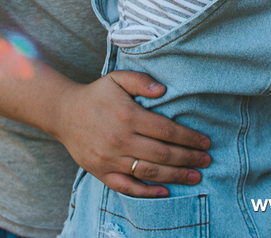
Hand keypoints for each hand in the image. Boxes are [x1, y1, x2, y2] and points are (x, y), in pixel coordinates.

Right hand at [51, 70, 211, 197]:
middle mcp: (119, 140)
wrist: (63, 113)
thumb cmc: (97, 94)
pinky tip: (165, 191)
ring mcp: (109, 159)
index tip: (205, 142)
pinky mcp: (100, 172)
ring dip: (175, 176)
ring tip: (195, 176)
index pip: (167, 130)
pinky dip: (146, 192)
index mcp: (128, 116)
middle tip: (207, 161)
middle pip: (162, 154)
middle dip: (188, 159)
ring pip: (148, 172)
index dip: (189, 138)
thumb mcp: (118, 78)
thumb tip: (163, 90)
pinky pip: (126, 187)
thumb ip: (141, 81)